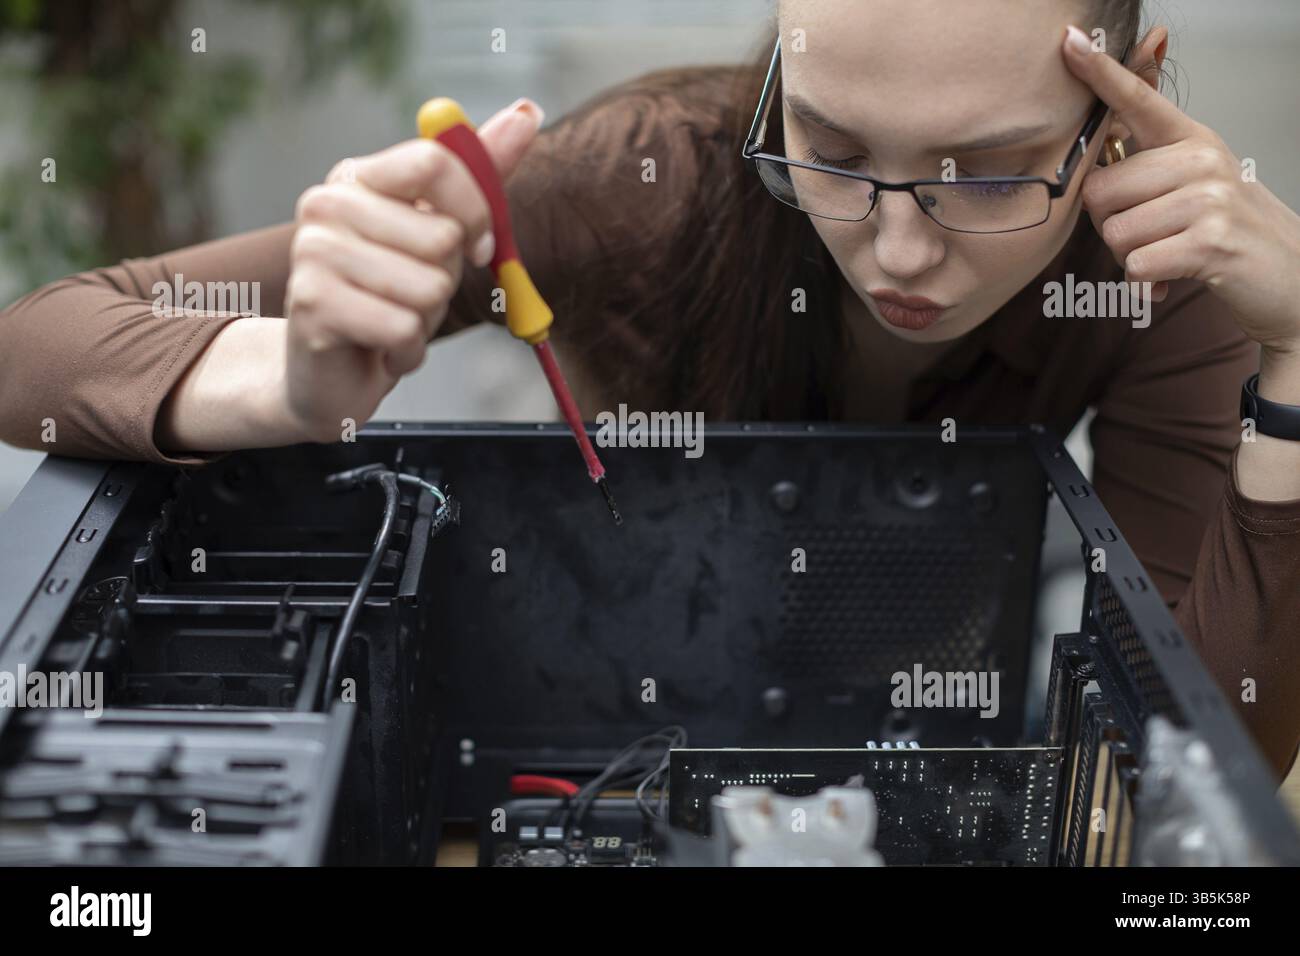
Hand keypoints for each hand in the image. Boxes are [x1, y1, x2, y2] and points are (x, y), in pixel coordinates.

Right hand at [283, 98, 543, 440]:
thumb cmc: (390, 297)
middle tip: (409, 296)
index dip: (476, 211)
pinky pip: (405, 328)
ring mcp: (312, 252)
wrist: (330, 375)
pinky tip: (379, 349)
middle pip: (442, 236)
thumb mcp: (442, 232)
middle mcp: (326, 204)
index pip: (438, 163)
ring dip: (425, 321)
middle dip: (444, 281)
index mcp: (359, 177)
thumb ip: (481, 174)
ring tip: (391, 322)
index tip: (477, 248)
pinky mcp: (312, 305)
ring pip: (428, 287)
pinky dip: (406, 351)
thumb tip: (528, 112)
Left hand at [1063, 25, 1299, 357]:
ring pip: (1114, 233)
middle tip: (1150, 234)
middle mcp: (1200, 159)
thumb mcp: (1192, 179)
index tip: (1069, 42)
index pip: (1136, 99)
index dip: (1100, 73)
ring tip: (1167, 252)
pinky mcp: (1210, 241)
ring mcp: (1208, 198)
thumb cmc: (1224, 227)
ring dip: (1128, 257)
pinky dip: (1144, 281)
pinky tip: (1171, 276)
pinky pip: (1135, 265)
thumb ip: (1149, 151)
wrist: (1288, 274)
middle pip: (1098, 191)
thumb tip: (1135, 84)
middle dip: (1110, 225)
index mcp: (1189, 139)